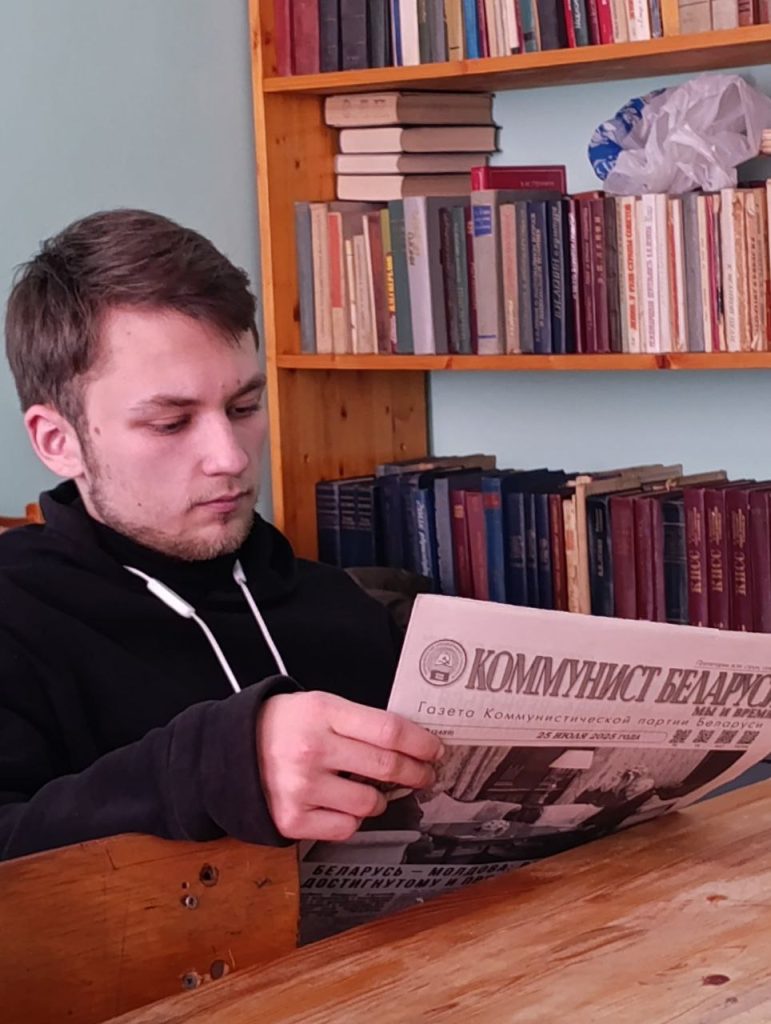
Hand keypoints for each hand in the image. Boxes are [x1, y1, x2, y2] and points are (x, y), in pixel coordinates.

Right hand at [256, 690, 443, 842]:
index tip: (435, 750)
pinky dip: (353, 818)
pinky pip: (346, 827)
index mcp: (322, 712)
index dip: (420, 743)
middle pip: (386, 766)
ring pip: (370, 803)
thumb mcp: (318, 705)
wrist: (228, 753)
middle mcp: (312, 749)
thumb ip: (358, 721)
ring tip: (371, 789)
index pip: (388, 730)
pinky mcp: (292, 820)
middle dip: (416, 772)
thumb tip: (411, 743)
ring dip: (381, 798)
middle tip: (425, 774)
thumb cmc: (284, 725)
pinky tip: (342, 804)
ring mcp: (301, 787)